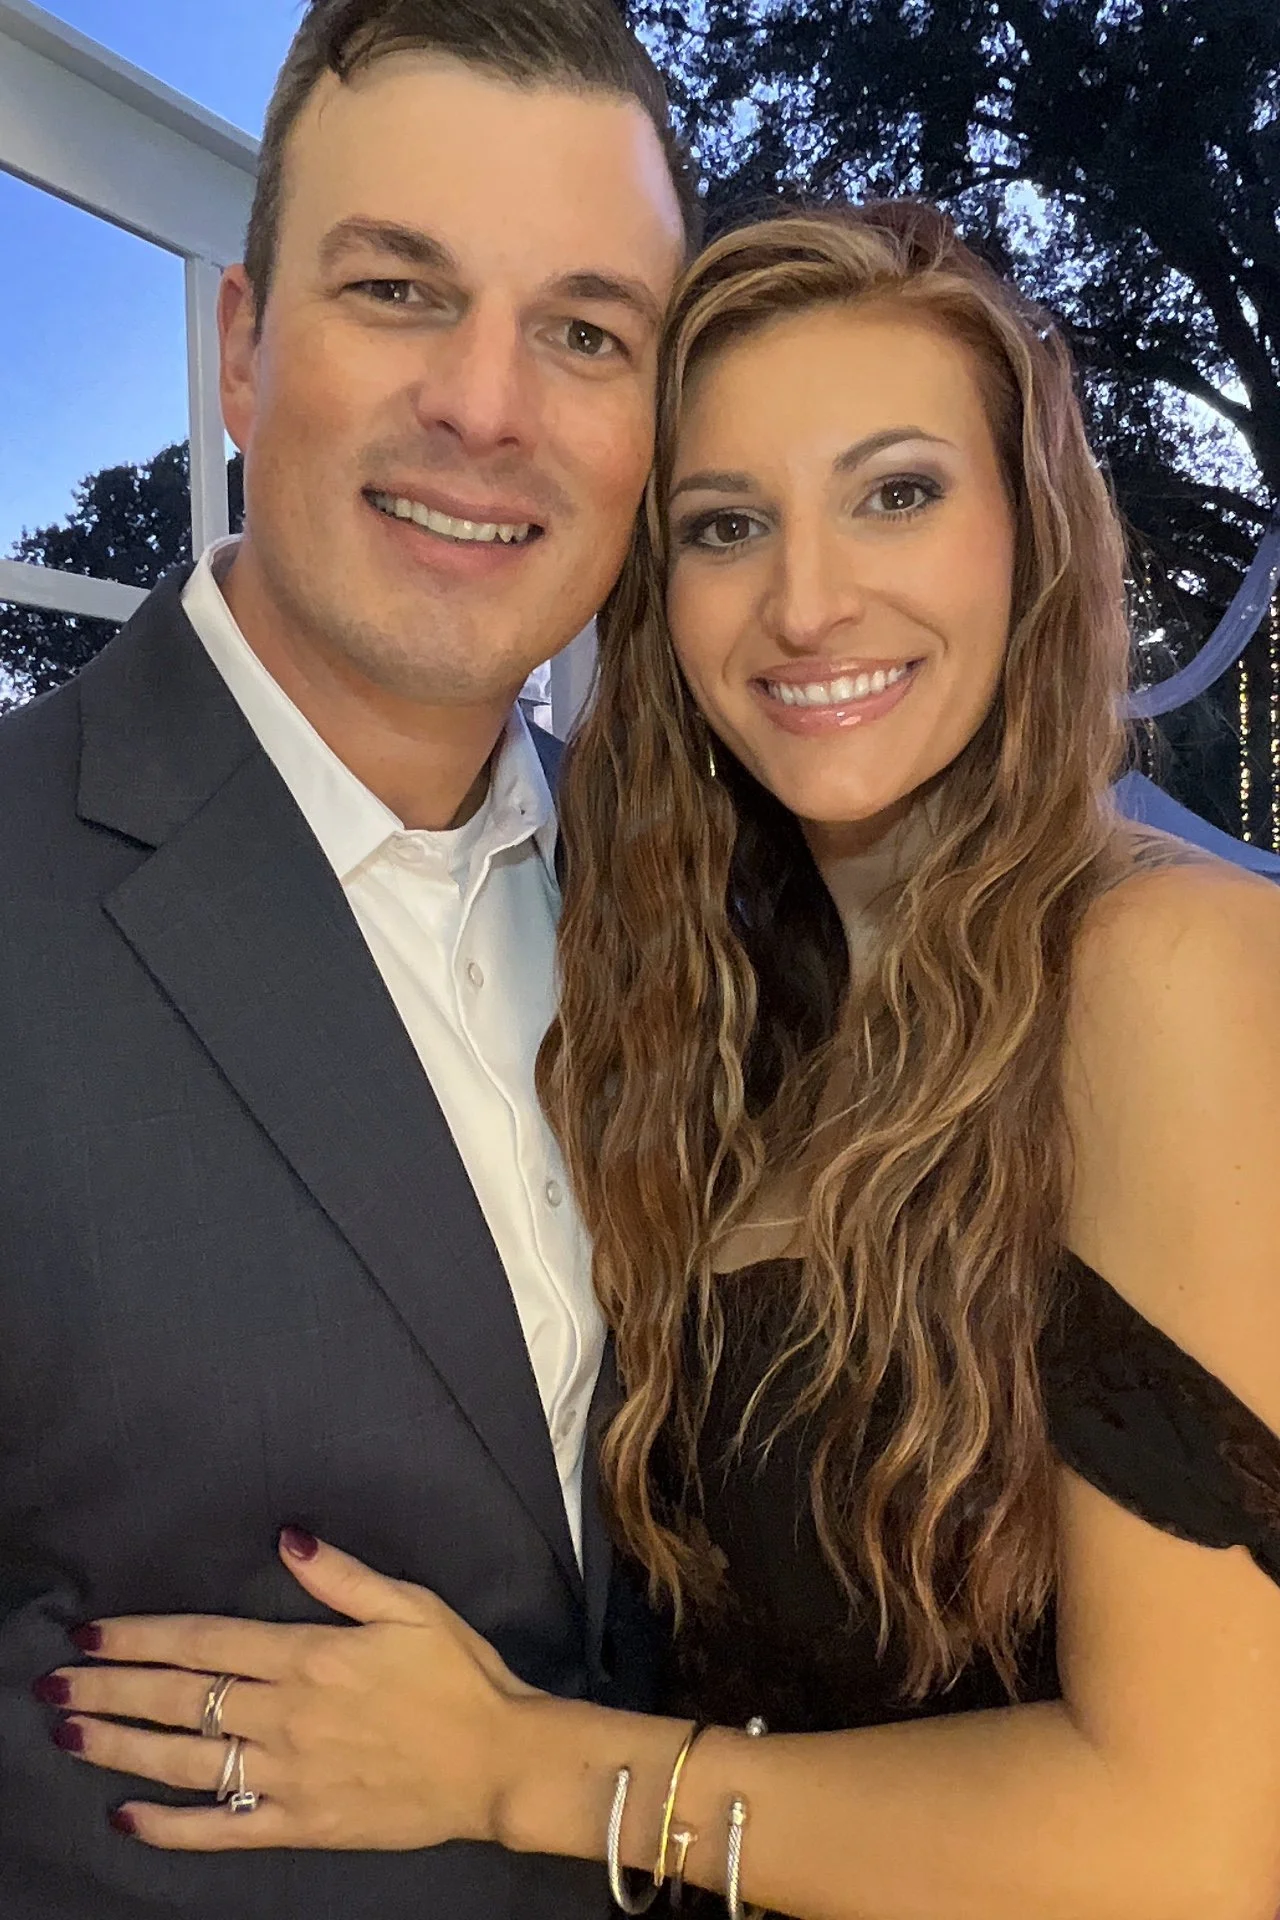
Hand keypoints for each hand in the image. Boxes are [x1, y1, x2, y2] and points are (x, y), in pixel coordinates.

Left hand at [39, 1530, 541, 1851]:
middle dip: (111, 1691)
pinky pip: (222, 1827)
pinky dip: (171, 1825)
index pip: (204, 1642)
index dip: (143, 1637)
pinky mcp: (301, 1822)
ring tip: (71, 1737)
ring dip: (122, 1748)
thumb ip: (343, 1576)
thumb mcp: (411, 1605)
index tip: (93, 1634)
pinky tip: (129, 1814)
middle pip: (180, 1699)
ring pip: (186, 1761)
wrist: (497, 1762)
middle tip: (55, 1686)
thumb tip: (289, 1537)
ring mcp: (289, 1774)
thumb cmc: (459, 1676)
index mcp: (307, 1656)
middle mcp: (286, 1715)